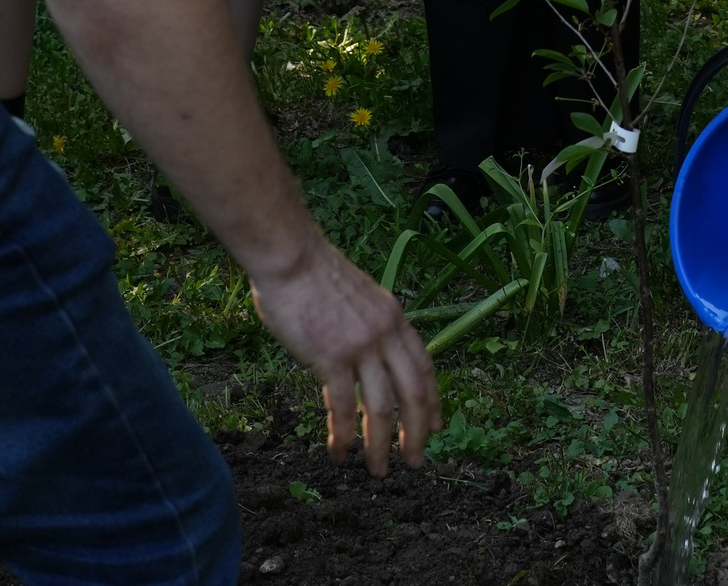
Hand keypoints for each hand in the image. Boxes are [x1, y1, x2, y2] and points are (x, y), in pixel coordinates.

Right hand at [248, 234, 441, 474]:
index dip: (432, 400)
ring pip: (380, 408)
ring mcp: (360, 347)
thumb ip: (371, 326)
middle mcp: (385, 334)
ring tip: (377, 469)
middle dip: (416, 433)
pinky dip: (344, 435)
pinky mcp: (331, 358)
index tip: (436, 427)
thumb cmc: (314, 275)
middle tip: (414, 462)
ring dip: (379, 445)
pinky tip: (339, 453)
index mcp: (395, 318)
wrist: (291, 257)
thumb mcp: (361, 298)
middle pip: (412, 394)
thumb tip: (370, 357)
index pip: (424, 366)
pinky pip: (343, 407)